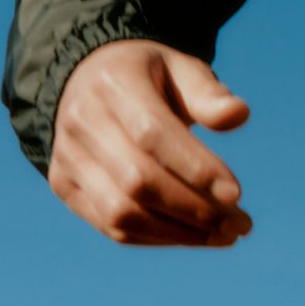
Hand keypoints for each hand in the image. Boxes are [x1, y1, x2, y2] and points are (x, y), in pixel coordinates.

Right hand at [49, 39, 252, 246]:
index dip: (194, 166)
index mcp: (113, 82)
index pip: (152, 134)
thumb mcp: (180, 68)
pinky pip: (110, 225)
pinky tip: (192, 234)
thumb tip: (239, 115)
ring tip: (224, 235)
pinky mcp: (64, 185)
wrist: (90, 77)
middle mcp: (82, 121)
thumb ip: (208, 94)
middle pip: (136, 180)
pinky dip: (155, 237)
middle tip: (240, 224)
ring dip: (177, 232)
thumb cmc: (150, 75)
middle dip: (193, 208)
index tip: (236, 193)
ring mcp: (67, 157)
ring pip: (120, 212)